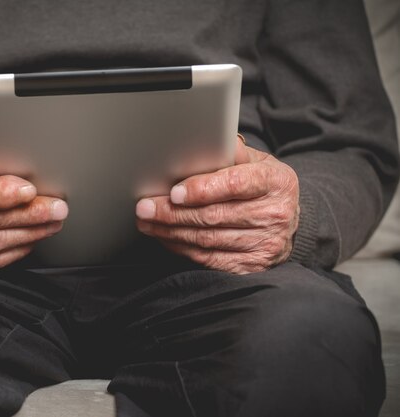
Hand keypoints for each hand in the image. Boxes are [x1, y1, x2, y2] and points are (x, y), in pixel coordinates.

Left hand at [136, 135, 299, 273]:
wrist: (288, 221)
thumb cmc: (263, 187)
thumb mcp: (257, 163)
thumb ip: (231, 153)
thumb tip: (203, 142)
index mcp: (276, 182)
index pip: (235, 184)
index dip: (202, 189)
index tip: (174, 192)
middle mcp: (275, 215)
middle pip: (214, 215)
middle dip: (173, 212)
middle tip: (145, 207)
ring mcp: (265, 244)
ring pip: (207, 239)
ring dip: (171, 231)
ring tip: (147, 222)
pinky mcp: (253, 266)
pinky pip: (209, 259)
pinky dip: (181, 248)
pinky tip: (165, 238)